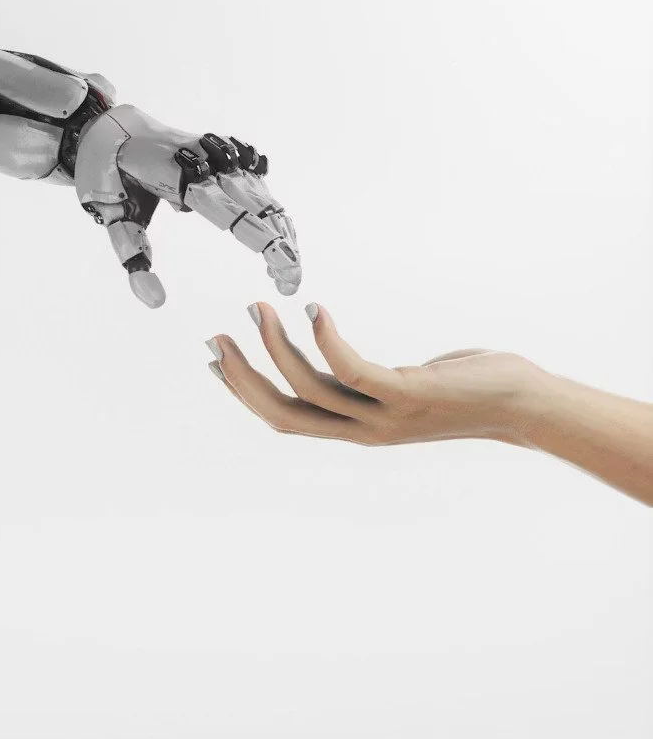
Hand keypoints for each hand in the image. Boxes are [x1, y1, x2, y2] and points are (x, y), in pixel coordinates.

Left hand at [75, 105, 300, 306]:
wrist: (108, 128)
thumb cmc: (106, 174)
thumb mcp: (110, 217)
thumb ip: (134, 257)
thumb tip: (155, 302)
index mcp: (181, 178)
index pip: (234, 214)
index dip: (266, 244)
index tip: (284, 273)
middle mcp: (207, 162)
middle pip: (258, 205)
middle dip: (282, 245)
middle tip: (290, 283)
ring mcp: (217, 155)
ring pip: (262, 193)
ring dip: (280, 228)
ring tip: (288, 266)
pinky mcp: (222, 154)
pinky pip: (256, 180)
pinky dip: (271, 207)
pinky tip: (281, 231)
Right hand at [205, 302, 542, 444]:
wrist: (522, 405)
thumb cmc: (466, 389)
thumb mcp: (402, 389)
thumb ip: (368, 383)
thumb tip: (340, 360)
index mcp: (357, 429)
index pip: (286, 419)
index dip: (246, 394)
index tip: (217, 362)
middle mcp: (364, 430)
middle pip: (284, 412)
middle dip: (244, 377)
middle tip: (216, 338)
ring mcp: (384, 416)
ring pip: (310, 389)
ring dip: (276, 347)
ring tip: (259, 308)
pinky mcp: (407, 395)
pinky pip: (353, 371)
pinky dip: (325, 340)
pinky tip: (314, 309)